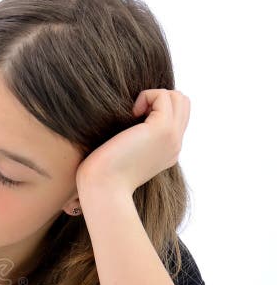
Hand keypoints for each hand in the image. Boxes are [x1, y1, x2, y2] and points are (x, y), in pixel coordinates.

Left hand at [76, 89, 190, 195]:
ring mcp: (172, 137)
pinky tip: (131, 114)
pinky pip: (164, 95)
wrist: (103, 188)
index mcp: (167, 151)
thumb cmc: (102, 174)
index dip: (156, 107)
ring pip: (177, 97)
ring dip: (153, 96)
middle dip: (158, 98)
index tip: (133, 120)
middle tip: (134, 114)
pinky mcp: (162, 129)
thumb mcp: (121, 153)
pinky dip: (146, 96)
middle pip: (182, 103)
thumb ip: (131, 138)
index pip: (177, 116)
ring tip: (134, 113)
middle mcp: (174, 144)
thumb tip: (128, 119)